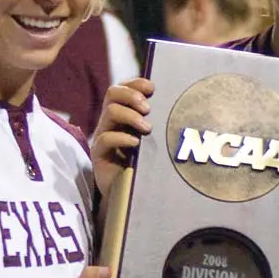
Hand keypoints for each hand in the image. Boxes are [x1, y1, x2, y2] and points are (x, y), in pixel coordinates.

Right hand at [92, 78, 152, 197]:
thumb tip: (180, 108)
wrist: (127, 194)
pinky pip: (106, 138)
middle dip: (132, 95)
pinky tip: (136, 143)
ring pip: (110, 111)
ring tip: (147, 128)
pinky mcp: (99, 154)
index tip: (152, 88)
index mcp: (121, 115)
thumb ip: (156, 125)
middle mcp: (109, 122)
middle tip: (148, 108)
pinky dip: (122, 138)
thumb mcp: (151, 141)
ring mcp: (103, 136)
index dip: (135, 83)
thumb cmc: (143, 165)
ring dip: (131, 115)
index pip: (122, 88)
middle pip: (112, 93)